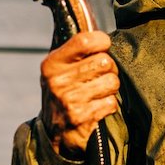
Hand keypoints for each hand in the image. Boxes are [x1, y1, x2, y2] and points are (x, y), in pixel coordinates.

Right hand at [40, 31, 118, 155]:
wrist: (54, 133)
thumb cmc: (65, 91)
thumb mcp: (61, 68)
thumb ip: (78, 50)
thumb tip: (102, 32)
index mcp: (52, 63)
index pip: (85, 40)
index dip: (102, 41)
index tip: (104, 46)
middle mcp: (58, 81)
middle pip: (105, 61)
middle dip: (109, 68)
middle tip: (100, 75)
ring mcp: (69, 100)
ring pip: (112, 81)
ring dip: (111, 88)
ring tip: (98, 92)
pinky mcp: (81, 117)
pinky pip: (112, 102)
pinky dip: (109, 105)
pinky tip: (97, 107)